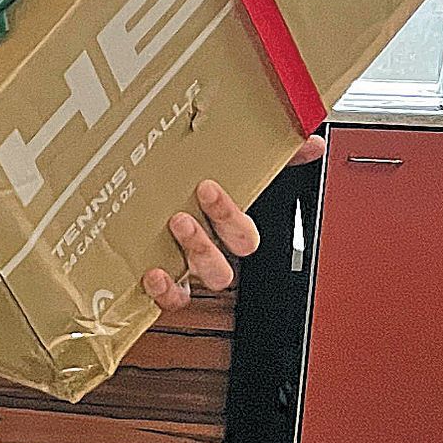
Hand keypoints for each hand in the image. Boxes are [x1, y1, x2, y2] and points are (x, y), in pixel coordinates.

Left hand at [142, 136, 323, 309]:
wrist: (131, 203)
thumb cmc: (183, 188)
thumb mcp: (223, 166)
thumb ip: (272, 155)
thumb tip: (311, 142)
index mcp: (224, 230)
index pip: (243, 236)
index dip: (230, 217)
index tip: (208, 188)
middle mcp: (209, 253)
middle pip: (226, 264)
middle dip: (207, 241)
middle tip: (183, 215)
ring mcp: (187, 271)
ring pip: (206, 280)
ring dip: (193, 256)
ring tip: (172, 229)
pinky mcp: (162, 286)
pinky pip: (174, 300)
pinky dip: (166, 292)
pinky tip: (153, 272)